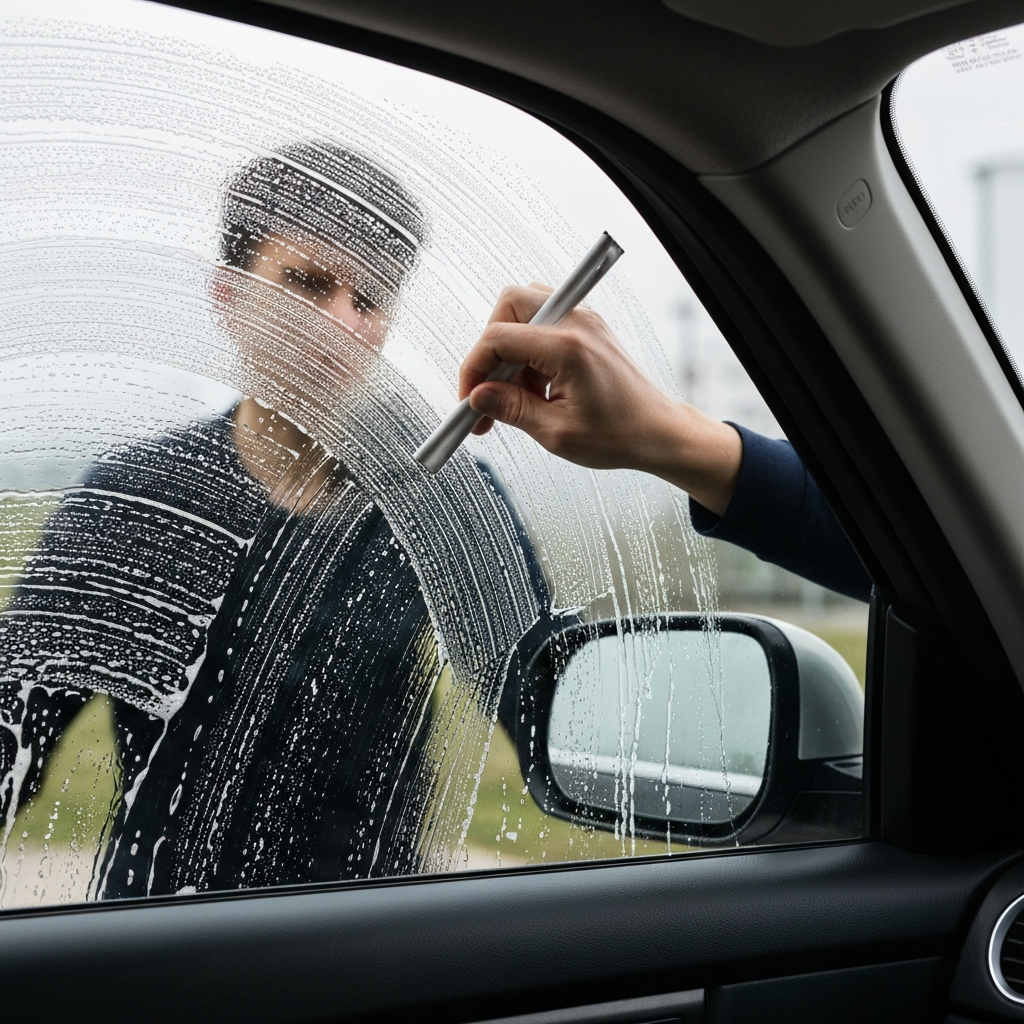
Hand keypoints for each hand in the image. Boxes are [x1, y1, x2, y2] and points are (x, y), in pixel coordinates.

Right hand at [459, 283, 742, 515]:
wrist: (658, 432)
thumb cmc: (620, 435)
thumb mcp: (557, 432)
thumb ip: (512, 410)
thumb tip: (479, 396)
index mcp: (568, 347)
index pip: (498, 337)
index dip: (474, 369)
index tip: (469, 399)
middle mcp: (577, 323)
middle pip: (510, 303)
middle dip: (490, 346)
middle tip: (489, 387)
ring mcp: (584, 321)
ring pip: (525, 310)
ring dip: (510, 350)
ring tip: (517, 396)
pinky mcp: (587, 329)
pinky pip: (543, 325)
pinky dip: (529, 352)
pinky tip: (535, 390)